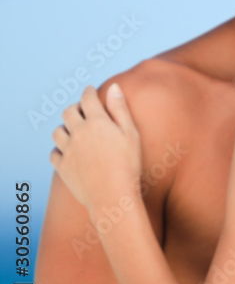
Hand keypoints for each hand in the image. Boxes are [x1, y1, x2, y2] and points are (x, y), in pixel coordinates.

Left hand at [50, 84, 141, 218]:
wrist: (113, 196)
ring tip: (73, 131)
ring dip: (64, 128)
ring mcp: (68, 151)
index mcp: (97, 122)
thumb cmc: (128, 165)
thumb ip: (120, 109)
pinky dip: (59, 150)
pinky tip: (67, 152)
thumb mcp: (131, 134)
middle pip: (68, 112)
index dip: (88, 92)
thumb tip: (114, 87)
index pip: (87, 98)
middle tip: (81, 110)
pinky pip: (53, 153)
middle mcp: (79, 133)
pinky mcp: (62, 168)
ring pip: (57, 132)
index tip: (89, 90)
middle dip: (75, 108)